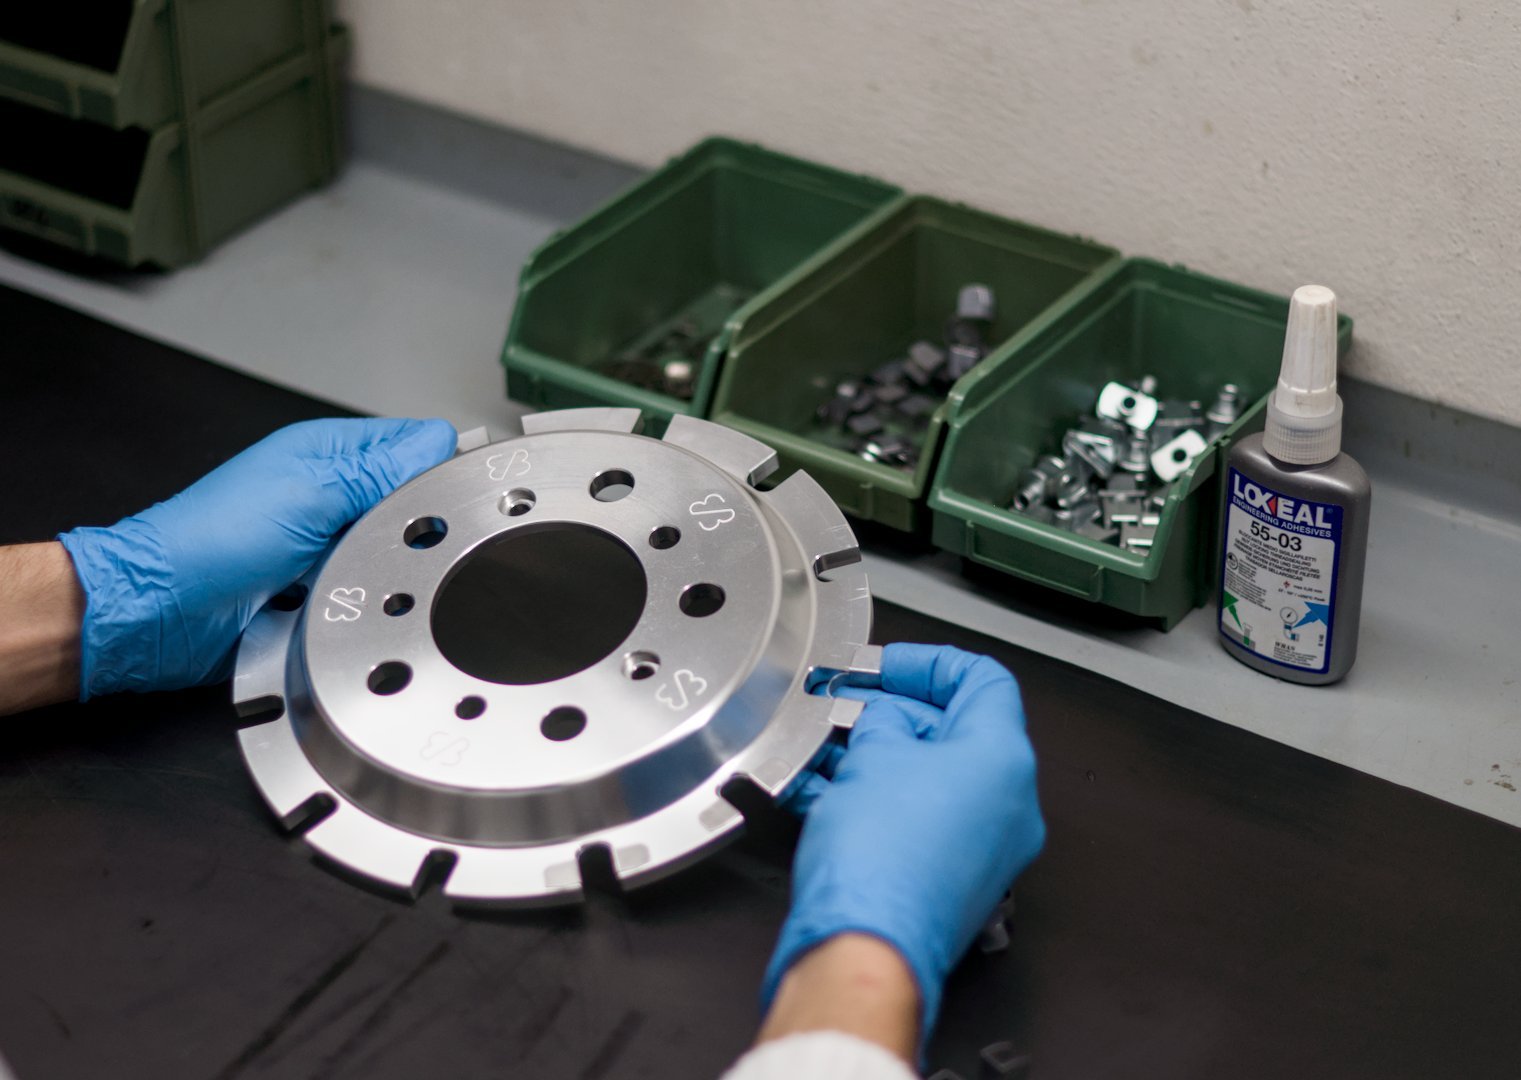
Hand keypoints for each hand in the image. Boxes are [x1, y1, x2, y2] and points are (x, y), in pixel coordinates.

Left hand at [58, 418, 455, 697]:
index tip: (439, 497)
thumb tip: (440, 443)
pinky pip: (364, 588)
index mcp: (329, 452)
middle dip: (410, 525)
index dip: (434, 467)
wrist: (164, 611)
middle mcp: (331, 492)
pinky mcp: (320, 586)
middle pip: (408, 502)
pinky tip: (341, 600)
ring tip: (350, 572)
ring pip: (391, 550)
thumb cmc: (213, 540)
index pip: (413, 443)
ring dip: (380, 566)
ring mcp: (325, 541)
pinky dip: (358, 597)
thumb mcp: (312, 493)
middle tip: (382, 541)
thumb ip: (381, 470)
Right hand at [763, 643, 1044, 1042]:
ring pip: (931, 778)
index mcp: (1004, 760)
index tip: (888, 664)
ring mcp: (984, 848)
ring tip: (823, 748)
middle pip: (955, 731)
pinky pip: (919, 820)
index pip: (983, 680)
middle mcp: (1008, 805)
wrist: (866, 948)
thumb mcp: (872, 754)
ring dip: (877, 757)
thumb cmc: (880, 859)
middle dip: (892, 713)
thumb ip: (884, 722)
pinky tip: (825, 791)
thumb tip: (884, 724)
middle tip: (843, 705)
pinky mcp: (952, 881)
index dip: (930, 662)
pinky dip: (878, 799)